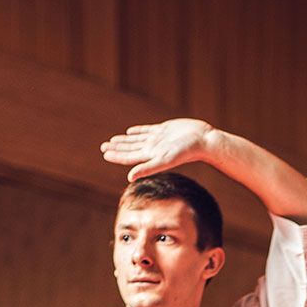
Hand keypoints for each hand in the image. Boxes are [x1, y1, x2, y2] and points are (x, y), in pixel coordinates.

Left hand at [100, 119, 216, 181]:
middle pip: (130, 148)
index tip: (104, 153)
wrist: (204, 141)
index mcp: (150, 156)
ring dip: (124, 140)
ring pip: (136, 140)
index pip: (129, 157)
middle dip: (117, 148)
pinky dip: (138, 131)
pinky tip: (131, 131)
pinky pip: (147, 130)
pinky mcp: (165, 130)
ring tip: (113, 140)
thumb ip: (147, 168)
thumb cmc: (187, 152)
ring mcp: (158, 139)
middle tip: (103, 146)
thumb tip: (129, 177)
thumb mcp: (165, 160)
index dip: (116, 155)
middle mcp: (153, 148)